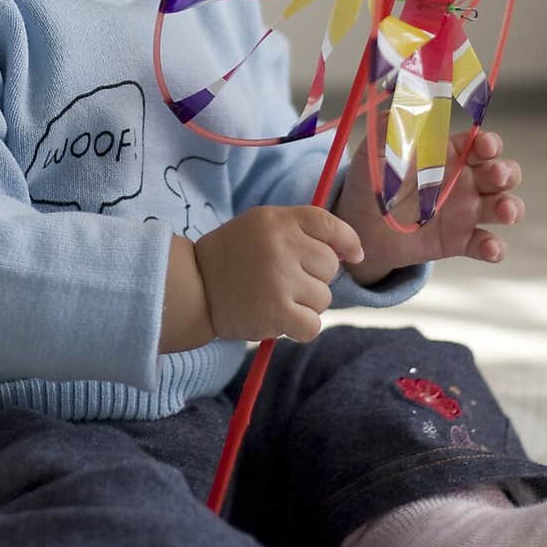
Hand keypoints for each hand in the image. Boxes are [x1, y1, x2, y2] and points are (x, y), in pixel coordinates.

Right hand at [194, 204, 363, 342]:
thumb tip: (349, 253)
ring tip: (275, 298)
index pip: (329, 224)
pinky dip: (301, 327)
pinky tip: (281, 319)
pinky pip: (313, 325)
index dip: (348, 241)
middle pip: (330, 266)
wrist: (194, 287)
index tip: (353, 256)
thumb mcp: (261, 226)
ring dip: (306, 304)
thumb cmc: (232, 257)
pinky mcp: (277, 312)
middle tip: (284, 280)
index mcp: (277, 219)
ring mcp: (280, 278)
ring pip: (323, 298)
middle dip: (315, 277)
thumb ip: (299, 230)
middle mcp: (281, 244)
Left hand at [332, 125, 523, 286]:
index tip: (484, 145)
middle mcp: (465, 181)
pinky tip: (490, 248)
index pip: (481, 144)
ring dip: (511, 207)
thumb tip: (403, 99)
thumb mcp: (376, 150)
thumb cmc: (372, 180)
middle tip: (496, 176)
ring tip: (504, 212)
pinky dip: (495, 247)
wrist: (361, 225)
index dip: (489, 143)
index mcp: (450, 154)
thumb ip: (390, 125)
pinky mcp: (461, 240)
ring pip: (503, 206)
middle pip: (502, 172)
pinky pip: (487, 244)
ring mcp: (466, 212)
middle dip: (507, 172)